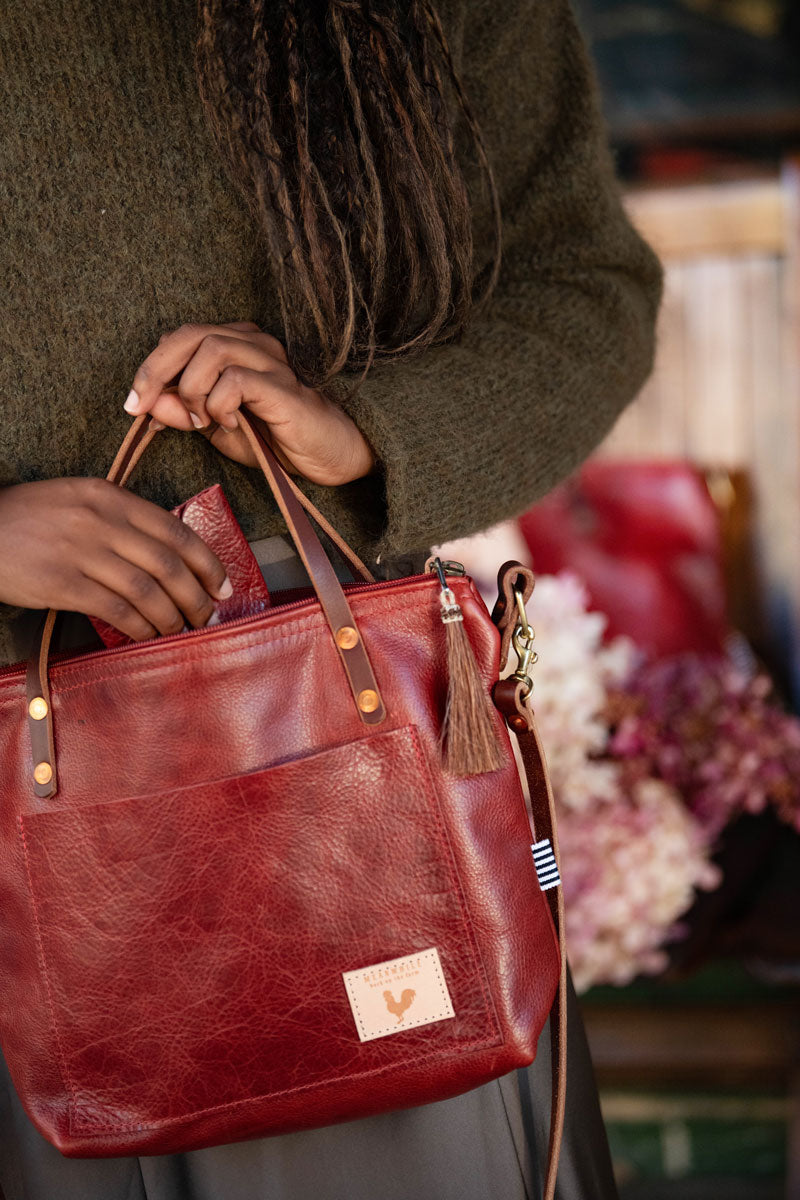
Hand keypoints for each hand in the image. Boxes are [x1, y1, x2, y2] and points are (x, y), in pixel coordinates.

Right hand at [0, 479, 230, 640]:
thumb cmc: (32, 518)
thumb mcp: (79, 500)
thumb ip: (121, 518)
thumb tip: (171, 556)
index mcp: (110, 496)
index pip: (175, 530)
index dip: (207, 563)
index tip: (223, 587)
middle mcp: (99, 520)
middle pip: (167, 563)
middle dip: (196, 596)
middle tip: (208, 618)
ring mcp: (80, 550)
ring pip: (146, 589)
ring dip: (171, 616)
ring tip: (180, 631)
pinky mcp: (61, 582)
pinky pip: (115, 609)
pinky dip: (139, 626)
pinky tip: (148, 636)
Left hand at [124, 322, 375, 483]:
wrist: (329, 455)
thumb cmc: (278, 439)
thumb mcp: (219, 429)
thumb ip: (185, 413)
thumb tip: (151, 404)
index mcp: (235, 346)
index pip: (179, 338)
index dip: (151, 367)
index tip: (136, 404)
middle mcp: (252, 343)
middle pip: (189, 334)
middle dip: (155, 370)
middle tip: (141, 406)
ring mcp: (269, 361)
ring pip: (210, 350)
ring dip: (192, 391)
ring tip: (203, 422)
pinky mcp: (282, 386)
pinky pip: (235, 380)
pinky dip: (220, 405)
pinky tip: (232, 424)